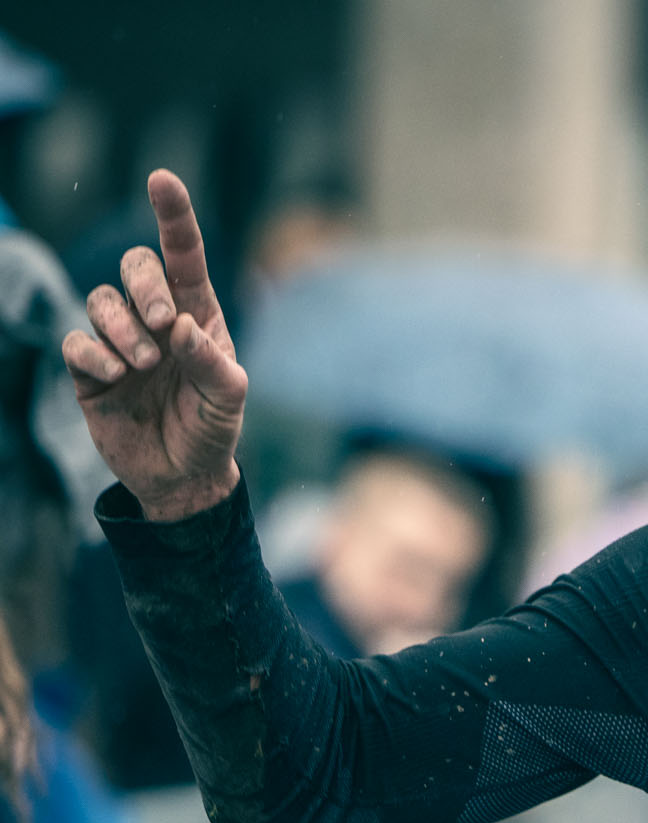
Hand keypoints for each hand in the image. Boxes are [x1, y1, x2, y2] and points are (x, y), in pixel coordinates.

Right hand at [60, 169, 245, 521]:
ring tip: (143, 364)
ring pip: (101, 300)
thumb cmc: (213, 429)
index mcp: (197, 315)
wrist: (183, 476)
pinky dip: (94, 353)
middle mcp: (156, 319)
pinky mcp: (90, 370)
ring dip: (122, 327)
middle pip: (135, 266)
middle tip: (164, 323)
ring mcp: (120, 341)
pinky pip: (77, 341)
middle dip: (145, 284)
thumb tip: (180, 325)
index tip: (162, 180)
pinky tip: (115, 376)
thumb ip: (211, 361)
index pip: (184, 255)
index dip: (173, 216)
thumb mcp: (229, 398)